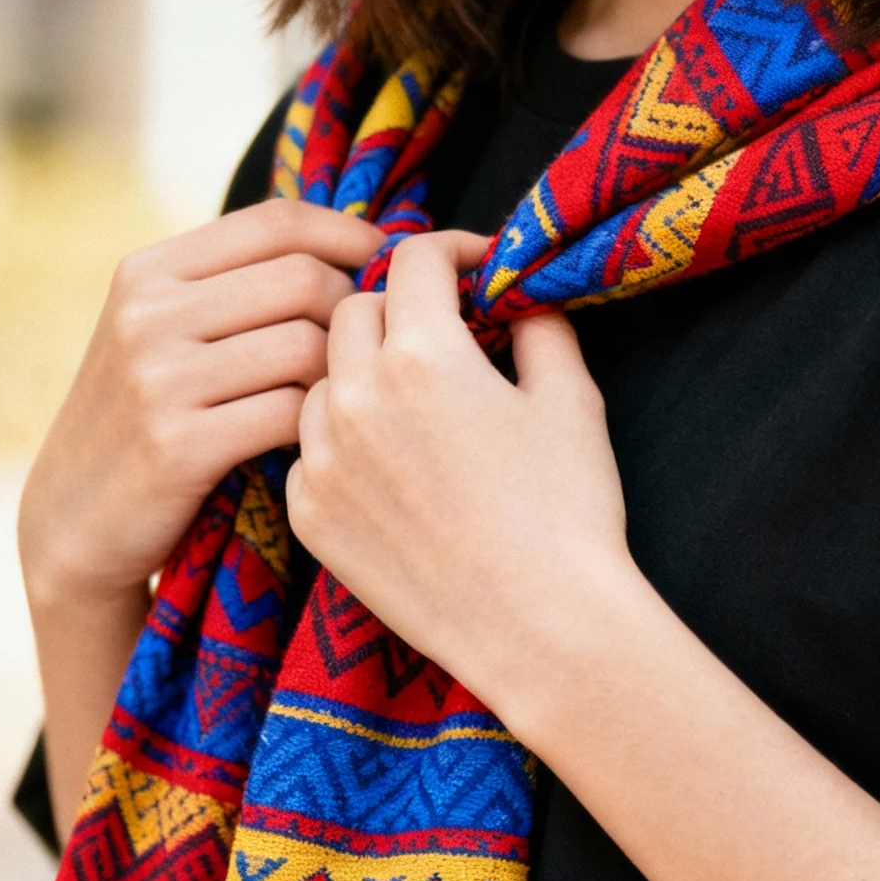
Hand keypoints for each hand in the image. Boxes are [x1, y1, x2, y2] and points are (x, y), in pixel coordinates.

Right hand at [20, 198, 382, 613]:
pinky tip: (317, 434)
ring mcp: (158, 379)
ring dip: (342, 372)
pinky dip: (319, 421)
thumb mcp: (160, 330)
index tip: (381, 259)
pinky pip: (290, 413)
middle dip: (353, 309)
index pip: (276, 221)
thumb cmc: (146, 414)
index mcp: (149, 271)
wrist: (73, 518)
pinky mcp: (177, 446)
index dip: (346, 233)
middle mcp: (148, 314)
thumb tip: (350, 243)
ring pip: (306, 346)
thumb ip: (232, 283)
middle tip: (369, 344)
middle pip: (303, 279)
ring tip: (345, 392)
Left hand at [286, 229, 646, 731]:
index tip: (473, 269)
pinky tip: (391, 464)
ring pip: (321, 377)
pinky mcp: (308, 515)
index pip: (411, 259)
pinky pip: (308, 447)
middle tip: (443, 331)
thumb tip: (519, 294)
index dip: (449, 251)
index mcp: (424, 353)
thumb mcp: (571, 398)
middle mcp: (357, 396)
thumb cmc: (571, 510)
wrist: (541, 629)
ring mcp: (322, 459)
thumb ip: (539, 326)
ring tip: (412, 401)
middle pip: (353, 309)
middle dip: (399, 306)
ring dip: (360, 370)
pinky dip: (342, 439)